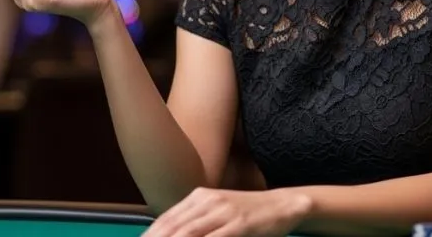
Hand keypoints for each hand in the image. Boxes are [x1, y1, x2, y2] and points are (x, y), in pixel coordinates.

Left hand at [143, 188, 311, 236]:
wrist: (282, 205)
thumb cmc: (248, 215)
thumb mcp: (218, 212)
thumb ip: (196, 222)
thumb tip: (170, 233)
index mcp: (199, 197)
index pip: (165, 220)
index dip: (149, 235)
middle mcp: (208, 201)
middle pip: (172, 227)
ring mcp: (224, 211)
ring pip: (188, 233)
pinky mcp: (239, 224)